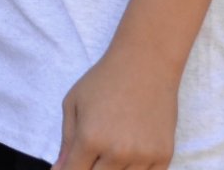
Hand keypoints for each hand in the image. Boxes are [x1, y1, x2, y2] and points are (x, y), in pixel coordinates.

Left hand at [52, 50, 177, 169]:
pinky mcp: (163, 156)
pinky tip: (129, 157)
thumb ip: (66, 141)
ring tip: (110, 150)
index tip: (70, 167)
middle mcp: (117, 152)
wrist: (146, 65)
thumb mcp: (73, 104)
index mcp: (90, 139)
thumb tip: (59, 169)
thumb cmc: (104, 81)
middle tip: (91, 154)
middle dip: (89, 169)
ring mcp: (143, 157)